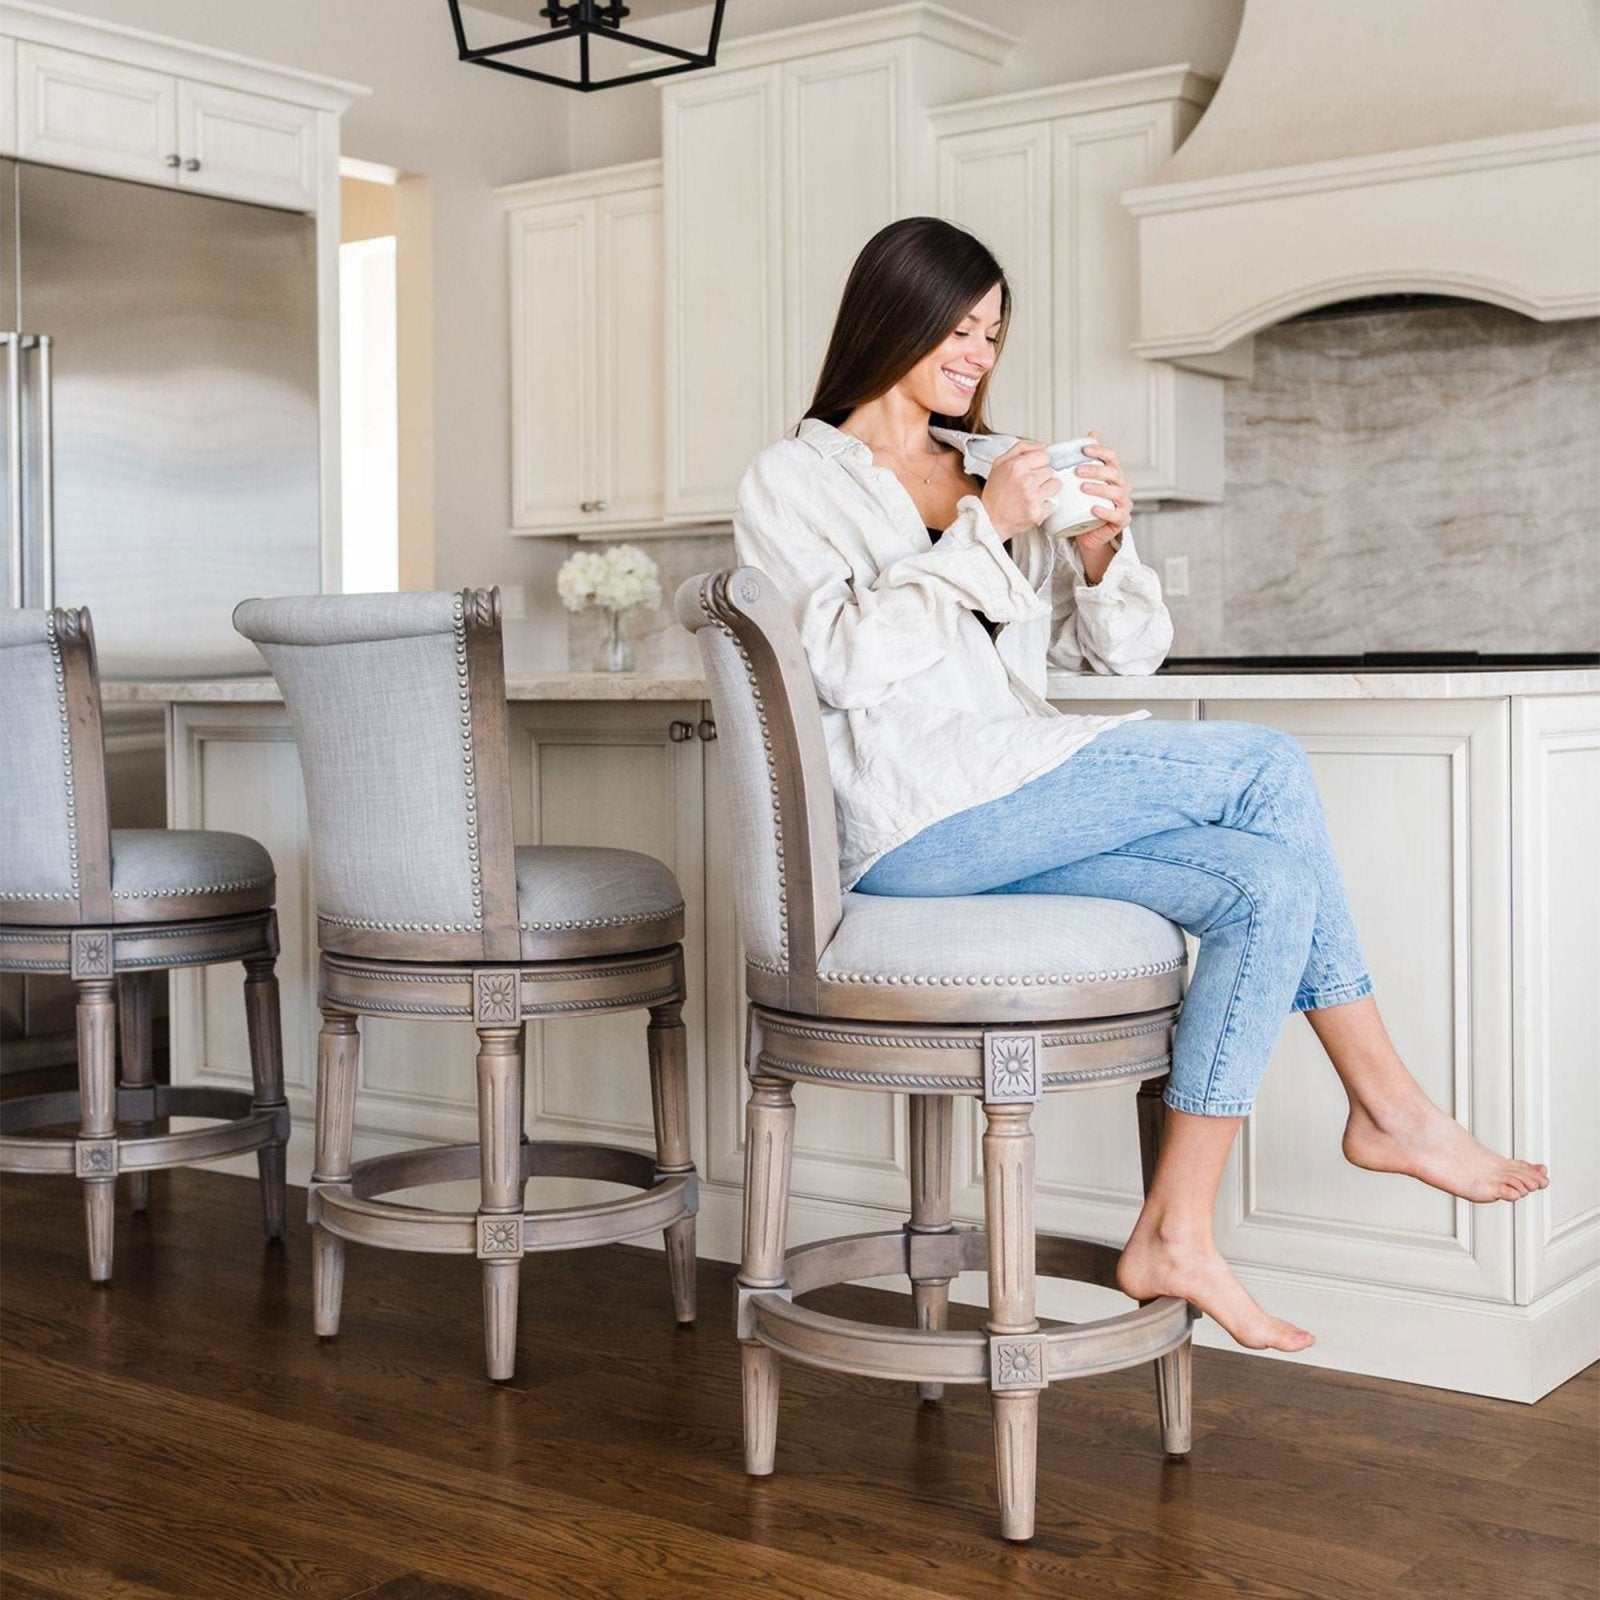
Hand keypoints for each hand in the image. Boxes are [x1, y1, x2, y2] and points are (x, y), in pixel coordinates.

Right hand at [980, 439, 1059, 537]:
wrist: (989, 520)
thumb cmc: (994, 493)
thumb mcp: (999, 464)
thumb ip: (1021, 449)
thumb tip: (1042, 446)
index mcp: (1016, 466)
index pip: (1044, 455)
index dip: (1039, 463)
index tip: (1033, 470)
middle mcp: (1026, 480)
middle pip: (1050, 470)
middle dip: (1041, 477)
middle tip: (1028, 485)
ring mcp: (1032, 497)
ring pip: (1055, 485)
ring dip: (1046, 490)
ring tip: (1032, 494)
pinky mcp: (1037, 512)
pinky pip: (1053, 503)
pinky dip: (1045, 505)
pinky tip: (1032, 505)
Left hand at [1072, 432, 1132, 557]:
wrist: (1088, 533)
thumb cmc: (1085, 505)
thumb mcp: (1082, 482)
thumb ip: (1083, 461)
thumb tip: (1088, 434)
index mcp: (1114, 474)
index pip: (1112, 457)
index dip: (1099, 451)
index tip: (1083, 449)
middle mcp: (1122, 486)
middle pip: (1114, 473)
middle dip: (1096, 470)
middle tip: (1077, 471)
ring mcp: (1124, 503)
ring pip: (1117, 492)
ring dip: (1100, 488)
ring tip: (1083, 487)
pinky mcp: (1122, 520)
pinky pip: (1117, 515)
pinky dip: (1105, 512)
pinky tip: (1094, 509)